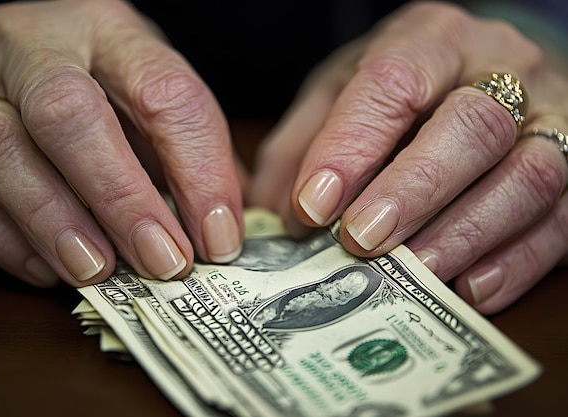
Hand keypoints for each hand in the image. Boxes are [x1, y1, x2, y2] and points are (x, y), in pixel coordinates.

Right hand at [0, 0, 244, 287]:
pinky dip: (2, 236)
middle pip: (66, 114)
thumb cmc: (108, 89)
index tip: (218, 239)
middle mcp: (35, 45)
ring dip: (52, 222)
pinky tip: (48, 267)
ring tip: (98, 270)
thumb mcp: (161, 107)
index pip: (163, 93)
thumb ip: (196, 160)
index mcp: (112, 33)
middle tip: (161, 261)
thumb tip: (219, 238)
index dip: (198, 171)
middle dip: (119, 198)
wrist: (35, 54)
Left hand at [249, 2, 567, 313]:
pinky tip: (469, 289)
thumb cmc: (402, 90)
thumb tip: (276, 216)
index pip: (394, 82)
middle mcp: (501, 69)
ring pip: (527, 175)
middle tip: (362, 241)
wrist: (484, 73)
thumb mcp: (339, 95)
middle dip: (415, 190)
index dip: (352, 146)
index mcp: (430, 39)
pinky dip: (517, 261)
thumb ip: (302, 145)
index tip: (314, 205)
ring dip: (465, 234)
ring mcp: (551, 118)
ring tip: (414, 274)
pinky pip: (563, 218)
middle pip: (472, 126)